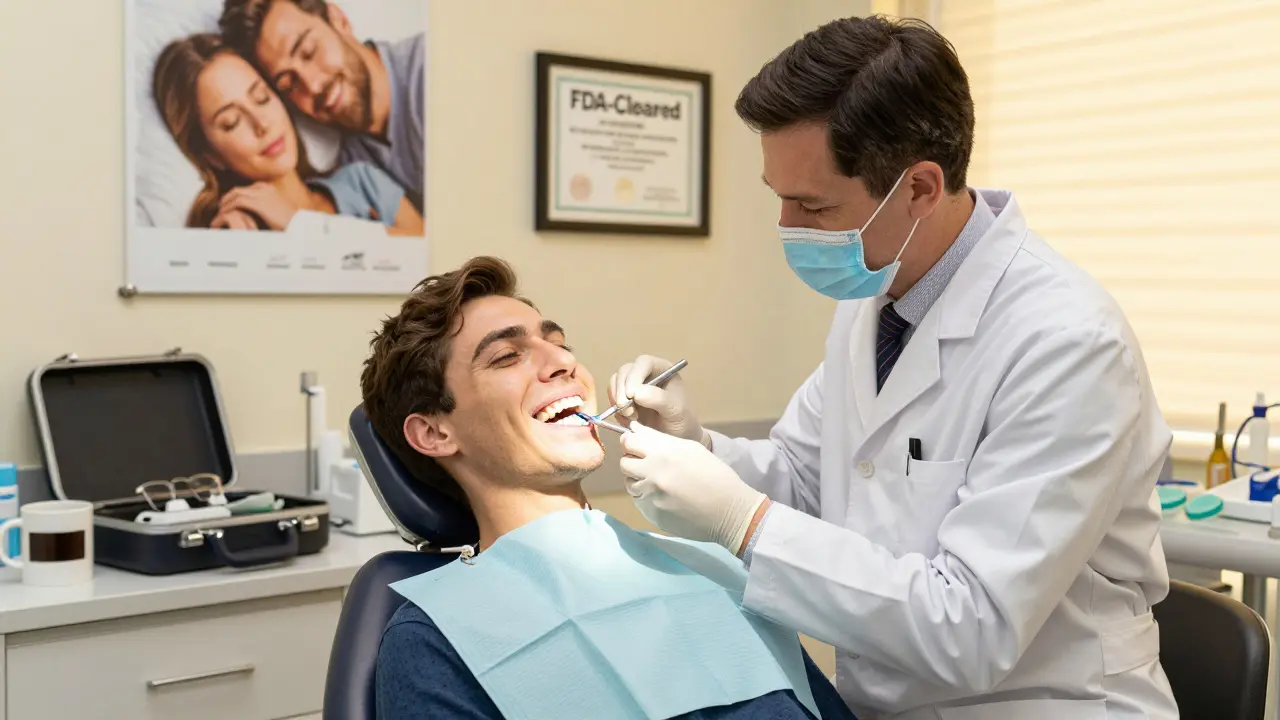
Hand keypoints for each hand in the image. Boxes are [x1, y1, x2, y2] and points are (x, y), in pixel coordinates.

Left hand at [219, 183, 299, 230]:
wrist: (299, 226)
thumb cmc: (291, 223)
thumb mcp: (279, 212)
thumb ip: (268, 209)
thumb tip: (262, 214)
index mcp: (270, 189)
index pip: (248, 189)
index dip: (236, 196)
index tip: (231, 204)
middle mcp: (265, 188)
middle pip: (239, 190)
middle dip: (228, 198)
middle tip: (222, 207)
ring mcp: (261, 194)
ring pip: (235, 194)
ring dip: (225, 203)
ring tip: (220, 212)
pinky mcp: (258, 203)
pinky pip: (237, 202)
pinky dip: (228, 208)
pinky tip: (223, 215)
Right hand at [609, 355, 706, 443]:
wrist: (677, 437)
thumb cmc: (682, 420)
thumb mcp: (675, 409)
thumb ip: (658, 398)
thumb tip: (635, 392)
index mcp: (661, 369)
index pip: (643, 362)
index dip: (634, 376)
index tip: (631, 395)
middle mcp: (646, 374)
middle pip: (625, 371)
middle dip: (622, 390)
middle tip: (627, 410)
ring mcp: (633, 386)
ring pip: (615, 383)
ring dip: (618, 400)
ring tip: (632, 417)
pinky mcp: (625, 399)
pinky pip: (612, 399)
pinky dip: (616, 410)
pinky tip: (629, 420)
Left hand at [619, 423, 765, 552]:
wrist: (729, 511)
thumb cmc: (715, 475)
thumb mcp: (692, 449)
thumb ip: (661, 440)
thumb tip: (635, 431)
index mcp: (666, 451)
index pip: (631, 440)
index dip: (633, 441)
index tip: (638, 444)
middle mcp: (653, 471)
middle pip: (625, 461)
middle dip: (633, 460)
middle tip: (648, 464)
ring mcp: (650, 495)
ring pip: (628, 482)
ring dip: (638, 480)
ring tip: (658, 482)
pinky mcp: (651, 513)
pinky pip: (638, 500)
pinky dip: (646, 497)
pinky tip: (663, 497)